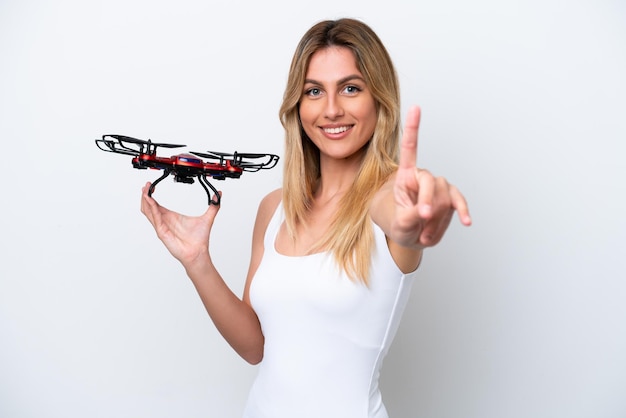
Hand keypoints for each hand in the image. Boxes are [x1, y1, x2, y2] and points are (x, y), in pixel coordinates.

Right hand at [140, 182, 220, 264]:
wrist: (198, 252)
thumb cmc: (199, 239)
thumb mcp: (207, 218)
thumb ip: (213, 206)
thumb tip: (219, 195)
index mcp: (170, 217)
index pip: (156, 204)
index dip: (152, 195)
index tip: (151, 185)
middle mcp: (164, 221)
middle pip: (149, 206)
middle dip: (146, 195)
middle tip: (146, 184)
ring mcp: (161, 227)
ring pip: (148, 212)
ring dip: (146, 200)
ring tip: (146, 190)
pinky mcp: (162, 233)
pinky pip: (155, 219)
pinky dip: (152, 209)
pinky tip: (152, 201)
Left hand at [393, 106, 470, 247]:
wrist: (412, 236)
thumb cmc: (400, 225)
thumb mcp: (398, 224)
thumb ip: (408, 217)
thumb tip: (423, 212)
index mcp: (405, 177)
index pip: (410, 149)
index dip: (413, 128)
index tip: (416, 108)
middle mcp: (423, 177)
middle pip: (431, 182)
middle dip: (428, 201)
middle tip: (422, 217)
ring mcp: (439, 187)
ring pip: (444, 196)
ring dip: (436, 218)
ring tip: (424, 233)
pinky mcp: (451, 198)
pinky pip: (458, 202)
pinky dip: (462, 211)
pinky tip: (466, 221)